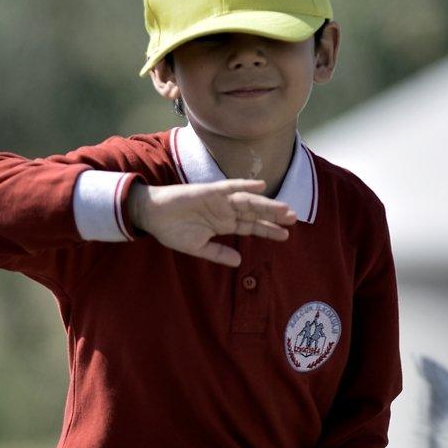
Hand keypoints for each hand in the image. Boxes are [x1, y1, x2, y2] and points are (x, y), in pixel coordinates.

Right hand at [127, 179, 296, 266]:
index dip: (268, 230)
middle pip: (254, 213)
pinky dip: (244, 185)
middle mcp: (225, 211)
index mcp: (223, 224)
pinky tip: (260, 186)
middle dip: (274, 215)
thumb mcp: (197, 247)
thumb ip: (218, 253)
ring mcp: (218, 200)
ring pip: (248, 201)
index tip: (286, 235)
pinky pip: (229, 187)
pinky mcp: (208, 191)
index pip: (251, 227)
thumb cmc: (172, 230)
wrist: (152, 215)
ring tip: (284, 209)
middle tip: (295, 218)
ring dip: (266, 204)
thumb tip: (239, 261)